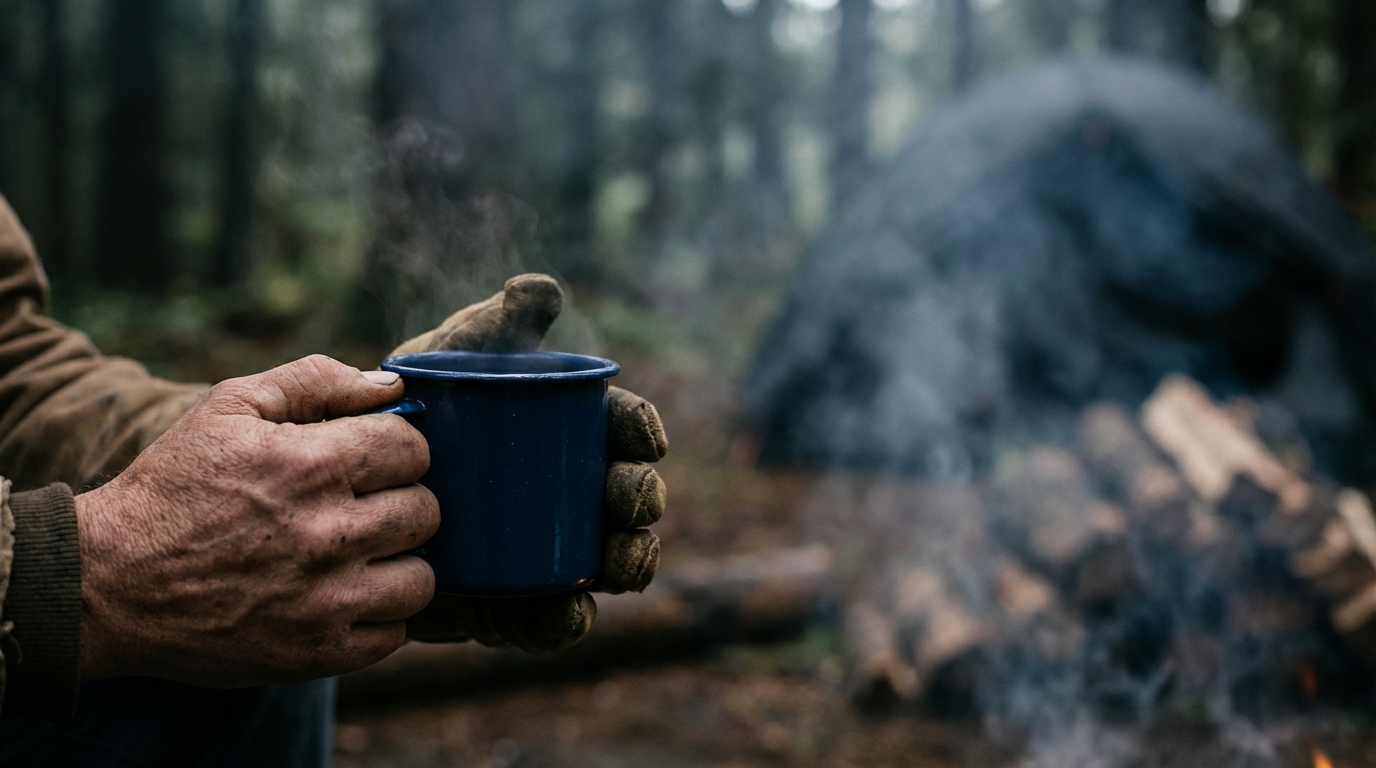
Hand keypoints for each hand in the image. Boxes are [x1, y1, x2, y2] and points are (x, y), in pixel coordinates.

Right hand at [75, 355, 440, 686]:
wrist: (107, 585)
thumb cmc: (172, 488)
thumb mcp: (229, 407)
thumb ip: (315, 380)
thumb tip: (391, 385)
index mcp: (312, 464)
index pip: (413, 448)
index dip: (397, 449)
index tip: (372, 460)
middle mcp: (328, 533)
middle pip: (426, 512)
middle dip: (401, 501)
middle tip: (364, 507)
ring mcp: (326, 600)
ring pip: (422, 579)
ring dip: (399, 563)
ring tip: (361, 555)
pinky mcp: (317, 653)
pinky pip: (394, 634)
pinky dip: (379, 617)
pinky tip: (344, 596)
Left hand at [397, 274, 667, 651]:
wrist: (351, 479)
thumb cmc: (421, 404)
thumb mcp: (452, 357)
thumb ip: (498, 322)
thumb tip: (543, 292)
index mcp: (570, 429)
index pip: (621, 428)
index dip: (642, 434)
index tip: (643, 441)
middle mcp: (570, 489)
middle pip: (624, 496)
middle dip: (640, 499)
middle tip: (630, 502)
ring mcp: (547, 546)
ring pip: (605, 560)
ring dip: (626, 562)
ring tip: (618, 561)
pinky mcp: (514, 598)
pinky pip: (550, 619)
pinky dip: (566, 621)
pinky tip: (570, 613)